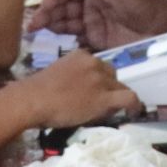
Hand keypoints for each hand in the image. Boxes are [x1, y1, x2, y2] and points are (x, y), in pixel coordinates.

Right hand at [12, 49, 143, 130]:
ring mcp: (101, 79)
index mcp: (81, 55)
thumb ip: (73, 76)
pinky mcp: (105, 97)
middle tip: (98, 101)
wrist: (32, 101)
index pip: (98, 66)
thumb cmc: (36, 91)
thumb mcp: (57, 73)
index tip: (94, 90)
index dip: (99, 80)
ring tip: (109, 110)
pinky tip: (134, 112)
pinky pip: (129, 98)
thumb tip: (82, 90)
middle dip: (108, 87)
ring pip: (119, 86)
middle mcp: (94, 63)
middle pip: (111, 74)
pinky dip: (134, 105)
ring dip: (115, 97)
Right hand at [33, 0, 166, 49]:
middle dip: (46, 13)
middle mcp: (90, 3)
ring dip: (50, 25)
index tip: (42, 8)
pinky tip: (51, 42)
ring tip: (36, 32)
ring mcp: (92, 21)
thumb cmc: (144, 4)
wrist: (165, 28)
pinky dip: (62, 39)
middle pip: (62, 6)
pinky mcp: (96, 39)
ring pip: (65, 22)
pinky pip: (75, 37)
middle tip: (33, 25)